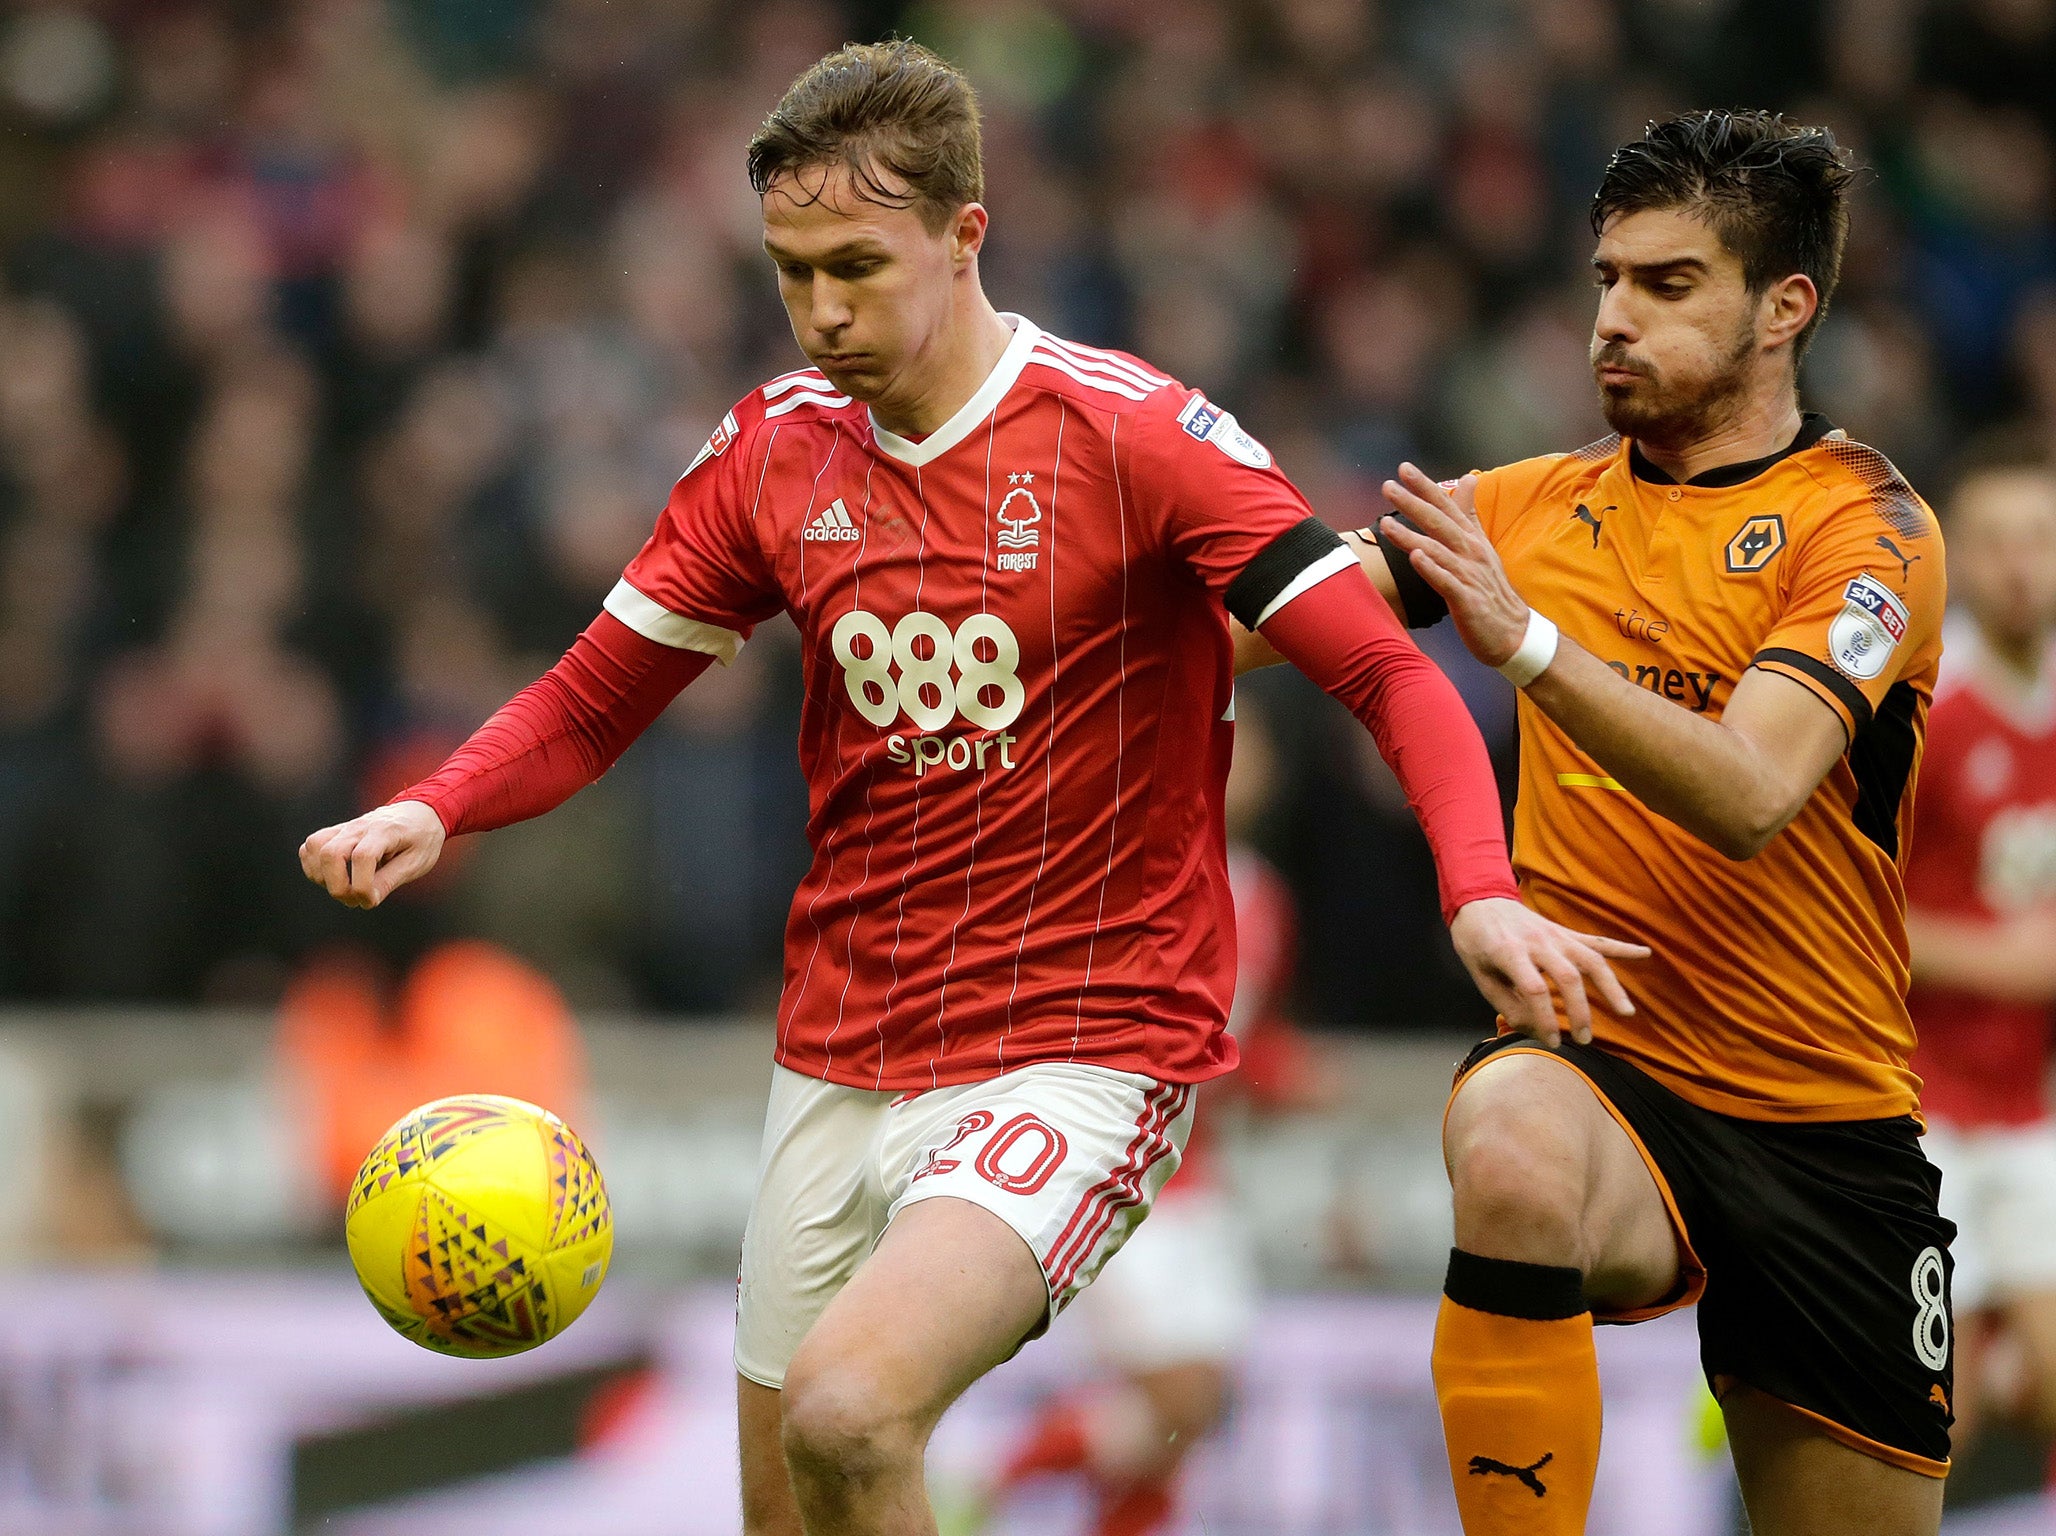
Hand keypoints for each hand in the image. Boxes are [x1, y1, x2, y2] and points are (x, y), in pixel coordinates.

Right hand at [299, 801, 447, 908]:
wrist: (420, 813)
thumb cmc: (422, 839)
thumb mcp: (417, 862)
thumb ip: (390, 880)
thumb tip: (367, 900)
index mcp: (386, 831)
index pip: (363, 857)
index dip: (361, 886)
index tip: (371, 901)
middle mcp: (361, 826)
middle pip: (332, 853)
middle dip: (338, 886)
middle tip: (355, 900)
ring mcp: (346, 827)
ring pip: (315, 847)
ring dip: (322, 876)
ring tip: (345, 889)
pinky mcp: (336, 832)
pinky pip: (310, 845)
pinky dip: (313, 865)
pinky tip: (331, 877)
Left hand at [1376, 465, 1530, 669]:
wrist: (1514, 632)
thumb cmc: (1490, 589)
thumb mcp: (1481, 546)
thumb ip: (1470, 513)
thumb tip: (1468, 477)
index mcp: (1471, 539)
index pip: (1446, 506)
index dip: (1426, 487)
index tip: (1404, 468)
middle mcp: (1470, 552)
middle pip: (1439, 522)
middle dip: (1413, 503)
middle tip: (1388, 485)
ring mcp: (1469, 576)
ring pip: (1437, 550)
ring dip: (1411, 536)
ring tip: (1386, 523)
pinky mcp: (1467, 600)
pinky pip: (1446, 582)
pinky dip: (1431, 569)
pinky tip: (1415, 558)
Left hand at [1449, 897, 1648, 1046]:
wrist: (1479, 900)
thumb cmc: (1475, 942)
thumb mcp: (1479, 975)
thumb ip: (1506, 1004)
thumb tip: (1535, 1029)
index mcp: (1510, 952)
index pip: (1534, 990)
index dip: (1545, 1019)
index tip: (1552, 1041)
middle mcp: (1538, 941)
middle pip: (1568, 977)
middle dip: (1580, 1011)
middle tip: (1585, 1039)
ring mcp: (1556, 935)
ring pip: (1591, 959)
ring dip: (1611, 986)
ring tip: (1626, 1011)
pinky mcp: (1566, 932)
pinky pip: (1597, 941)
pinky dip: (1622, 948)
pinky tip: (1645, 953)